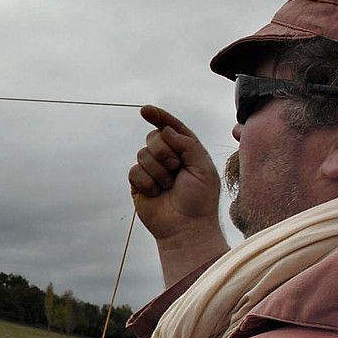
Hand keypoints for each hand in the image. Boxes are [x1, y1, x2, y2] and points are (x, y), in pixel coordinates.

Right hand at [129, 106, 228, 283]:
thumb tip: (165, 130)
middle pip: (154, 138)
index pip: (171, 128)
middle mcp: (168, 158)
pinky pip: (134, 171)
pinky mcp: (138, 184)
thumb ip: (187, 144)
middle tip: (176, 169)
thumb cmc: (200, 199)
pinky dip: (147, 182)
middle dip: (164, 152)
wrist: (186, 227)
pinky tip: (156, 194)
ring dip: (157, 171)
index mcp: (186, 151)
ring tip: (167, 187)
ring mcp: (152, 170)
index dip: (159, 117)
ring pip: (143, 154)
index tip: (145, 110)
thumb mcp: (202, 166)